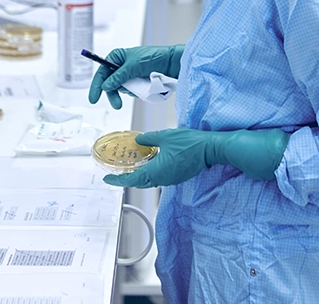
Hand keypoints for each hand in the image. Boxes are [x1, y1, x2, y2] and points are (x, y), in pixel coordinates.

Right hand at [87, 45, 183, 108]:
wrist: (171, 63)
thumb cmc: (154, 57)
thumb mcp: (134, 66)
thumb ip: (118, 76)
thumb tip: (105, 86)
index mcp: (117, 57)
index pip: (102, 72)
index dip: (96, 85)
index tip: (94, 99)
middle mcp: (120, 66)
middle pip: (109, 84)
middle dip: (113, 94)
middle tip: (117, 105)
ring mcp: (129, 75)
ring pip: (120, 89)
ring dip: (126, 93)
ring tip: (136, 92)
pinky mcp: (137, 83)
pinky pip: (130, 91)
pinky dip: (134, 92)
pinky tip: (141, 89)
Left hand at [103, 128, 289, 188]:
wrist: (210, 149)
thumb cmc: (190, 142)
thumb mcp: (166, 136)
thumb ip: (149, 139)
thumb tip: (139, 141)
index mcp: (156, 171)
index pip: (132, 179)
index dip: (118, 179)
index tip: (108, 178)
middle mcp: (162, 179)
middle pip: (140, 182)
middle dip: (127, 177)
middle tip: (117, 172)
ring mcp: (171, 179)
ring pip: (150, 180)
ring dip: (140, 175)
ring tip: (132, 166)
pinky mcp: (178, 176)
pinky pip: (159, 177)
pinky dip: (151, 172)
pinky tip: (150, 163)